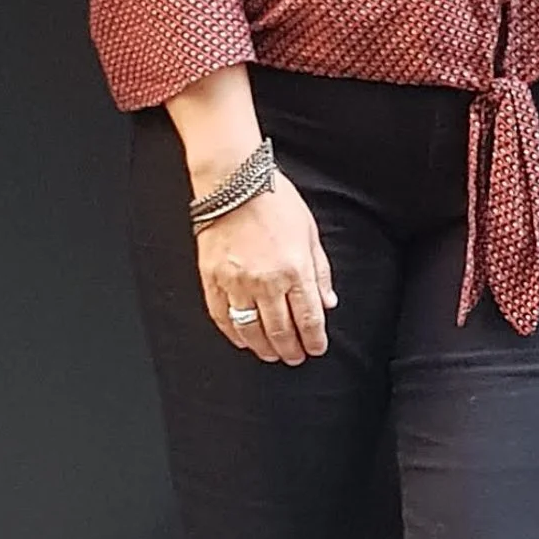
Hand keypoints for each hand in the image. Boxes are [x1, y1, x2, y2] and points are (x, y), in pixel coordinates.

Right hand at [197, 172, 338, 363]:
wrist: (233, 181)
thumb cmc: (274, 199)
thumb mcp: (310, 232)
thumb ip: (320, 271)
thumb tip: (327, 302)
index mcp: (295, 270)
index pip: (309, 319)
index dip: (314, 340)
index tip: (316, 349)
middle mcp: (266, 282)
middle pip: (281, 331)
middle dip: (291, 349)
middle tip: (295, 357)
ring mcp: (236, 283)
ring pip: (252, 330)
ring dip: (264, 348)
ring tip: (271, 354)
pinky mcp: (212, 279)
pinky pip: (223, 317)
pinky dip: (234, 334)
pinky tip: (243, 340)